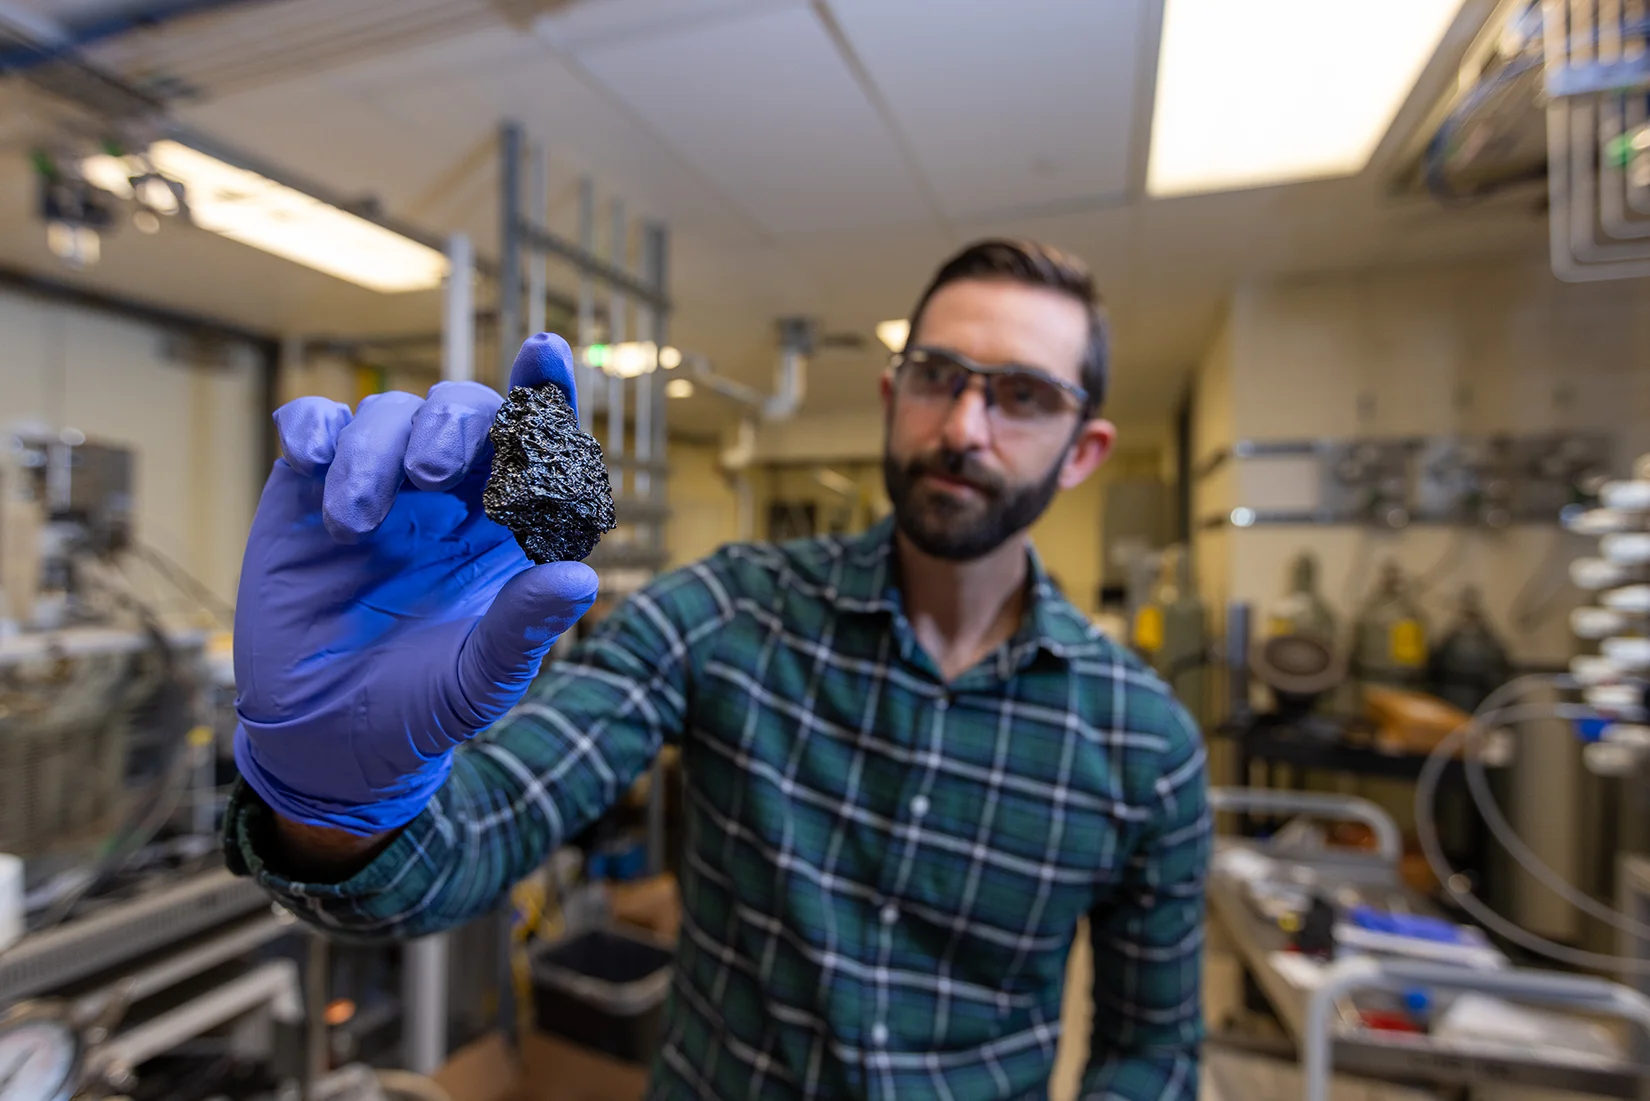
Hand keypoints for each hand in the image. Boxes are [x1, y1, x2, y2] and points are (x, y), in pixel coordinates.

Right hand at [233, 335, 598, 835]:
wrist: (325, 742)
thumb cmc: (420, 709)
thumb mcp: (478, 681)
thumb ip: (522, 629)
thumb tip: (577, 579)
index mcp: (508, 526)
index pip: (539, 445)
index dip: (546, 392)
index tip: (547, 354)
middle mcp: (451, 496)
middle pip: (465, 410)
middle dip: (452, 424)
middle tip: (429, 476)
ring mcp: (380, 487)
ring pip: (389, 413)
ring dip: (376, 453)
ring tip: (356, 528)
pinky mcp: (307, 492)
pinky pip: (315, 426)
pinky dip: (314, 426)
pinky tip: (308, 456)